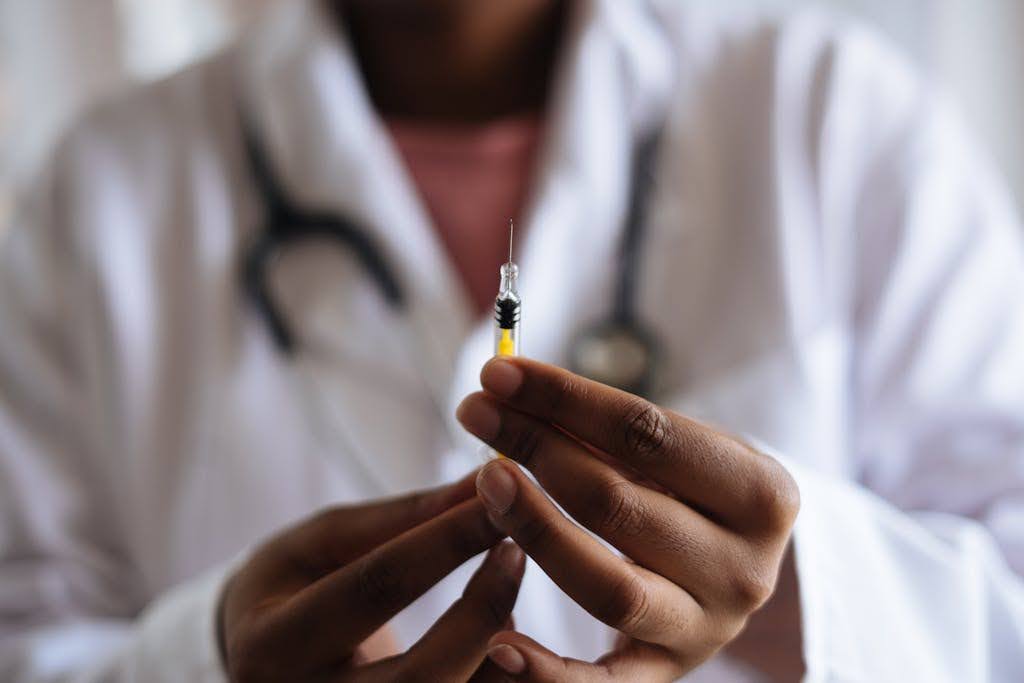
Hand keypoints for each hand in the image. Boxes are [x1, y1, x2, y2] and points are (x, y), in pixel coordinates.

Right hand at [219, 472, 525, 681]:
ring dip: (500, 650)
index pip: (374, 588)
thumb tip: (479, 482)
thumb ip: (398, 518)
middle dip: (480, 609)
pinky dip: (495, 676)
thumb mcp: (319, 543)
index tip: (495, 499)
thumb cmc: (286, 589)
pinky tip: (504, 636)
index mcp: (272, 645)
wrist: (254, 668)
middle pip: (420, 676)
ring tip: (510, 593)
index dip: (444, 541)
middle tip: (516, 551)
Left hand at [456, 358, 799, 680]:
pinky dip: (549, 670)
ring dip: (535, 528)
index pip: (647, 433)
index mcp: (763, 494)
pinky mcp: (665, 675)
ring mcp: (706, 629)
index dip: (565, 399)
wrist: (738, 566)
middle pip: (618, 503)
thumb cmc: (697, 490)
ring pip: (608, 586)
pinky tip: (498, 642)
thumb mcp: (685, 450)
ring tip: (485, 480)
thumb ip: (612, 428)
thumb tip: (512, 390)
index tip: (499, 372)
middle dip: (536, 448)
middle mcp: (745, 569)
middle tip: (477, 414)